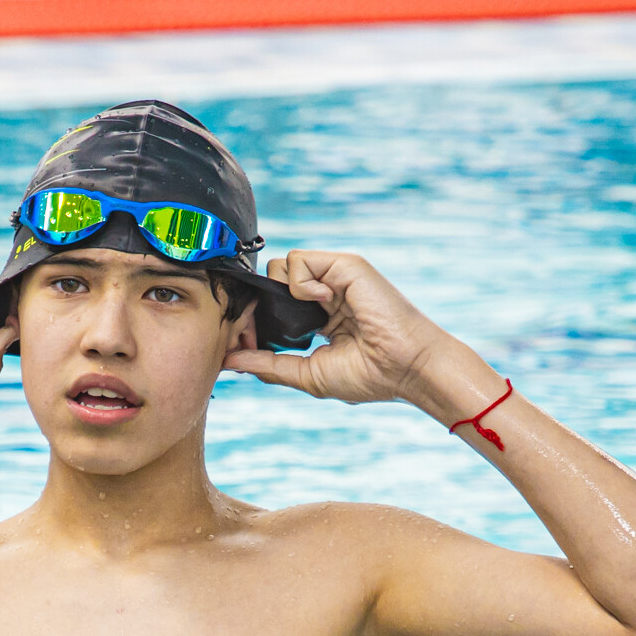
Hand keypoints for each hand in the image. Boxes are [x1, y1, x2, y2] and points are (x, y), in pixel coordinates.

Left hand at [224, 251, 489, 415]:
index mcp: (318, 318)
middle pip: (272, 283)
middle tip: (262, 332)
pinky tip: (322, 303)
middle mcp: (326, 294)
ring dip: (280, 293)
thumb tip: (228, 361)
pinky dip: (300, 283)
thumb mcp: (308, 374)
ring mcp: (335, 278)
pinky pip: (299, 260)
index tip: (244, 344)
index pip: (272, 307)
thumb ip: (269, 365)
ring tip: (307, 318)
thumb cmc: (368, 375)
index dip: (253, 321)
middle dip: (256, 306)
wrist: (406, 368)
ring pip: (281, 266)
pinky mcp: (344, 265)